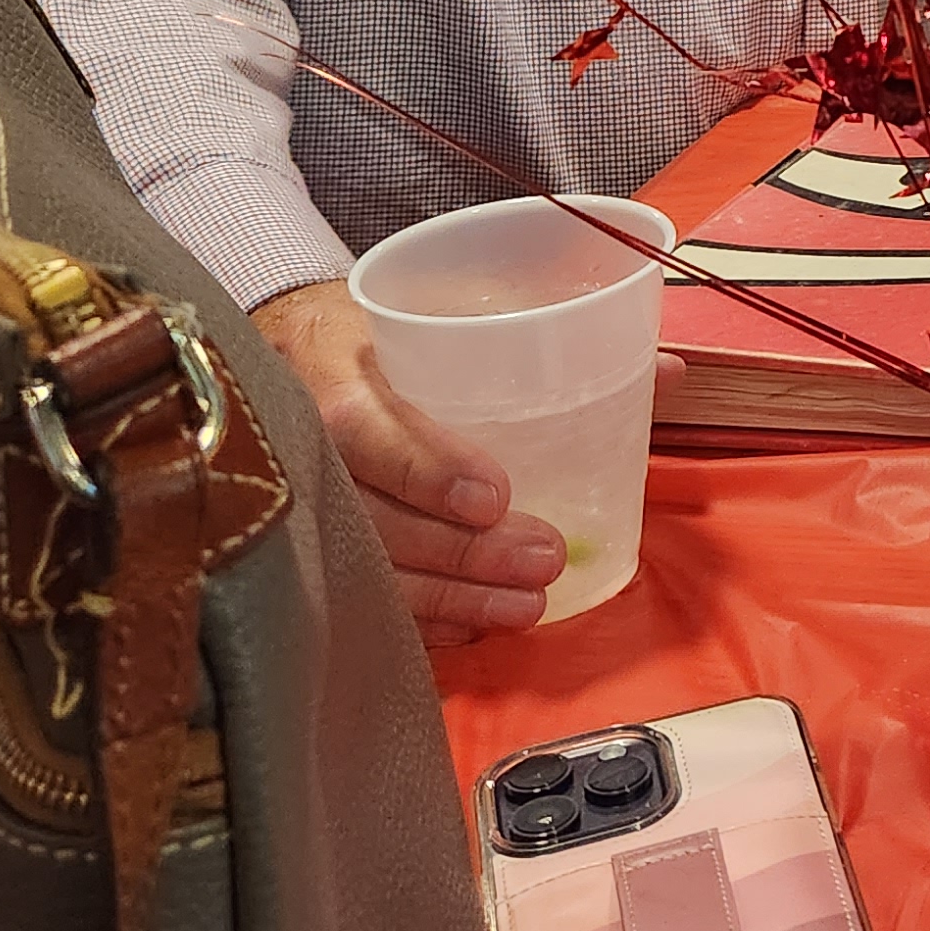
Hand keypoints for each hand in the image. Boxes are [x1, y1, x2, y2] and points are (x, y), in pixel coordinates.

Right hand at [251, 277, 560, 644]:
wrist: (283, 349)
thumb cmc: (369, 328)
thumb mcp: (416, 305)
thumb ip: (513, 328)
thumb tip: (646, 361)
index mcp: (325, 375)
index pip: (363, 430)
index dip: (426, 470)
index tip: (493, 497)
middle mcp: (301, 449)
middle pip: (374, 518)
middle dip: (462, 551)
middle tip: (543, 559)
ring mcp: (298, 508)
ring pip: (369, 571)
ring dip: (452, 597)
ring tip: (526, 605)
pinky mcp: (306, 551)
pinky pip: (356, 601)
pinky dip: (419, 621)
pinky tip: (473, 625)